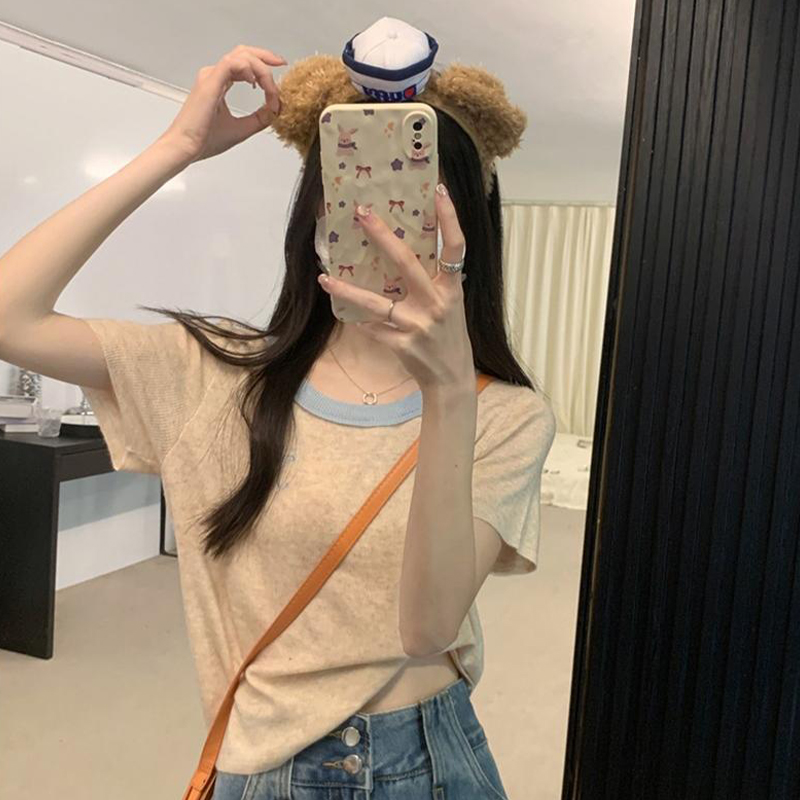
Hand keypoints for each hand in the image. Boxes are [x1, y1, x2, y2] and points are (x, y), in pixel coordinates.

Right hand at [159, 44, 286, 163]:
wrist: (186, 147)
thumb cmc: (204, 140)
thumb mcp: (242, 128)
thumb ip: (259, 118)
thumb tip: (276, 110)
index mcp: (219, 83)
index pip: (243, 64)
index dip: (263, 67)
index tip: (277, 81)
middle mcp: (214, 75)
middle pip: (243, 52)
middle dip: (265, 56)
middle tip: (281, 64)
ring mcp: (211, 76)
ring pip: (241, 56)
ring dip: (262, 70)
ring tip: (271, 91)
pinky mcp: (210, 82)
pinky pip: (233, 63)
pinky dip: (250, 70)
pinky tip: (257, 85)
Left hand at [317, 183, 474, 391]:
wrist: (451, 377)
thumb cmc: (448, 335)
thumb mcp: (450, 304)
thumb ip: (433, 280)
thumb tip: (402, 249)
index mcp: (451, 289)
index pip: (455, 246)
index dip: (449, 217)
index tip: (438, 189)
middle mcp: (436, 303)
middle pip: (406, 263)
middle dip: (382, 236)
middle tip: (362, 213)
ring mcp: (418, 326)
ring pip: (376, 303)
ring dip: (347, 291)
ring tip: (324, 278)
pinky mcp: (402, 345)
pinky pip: (373, 328)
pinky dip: (360, 322)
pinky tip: (345, 315)